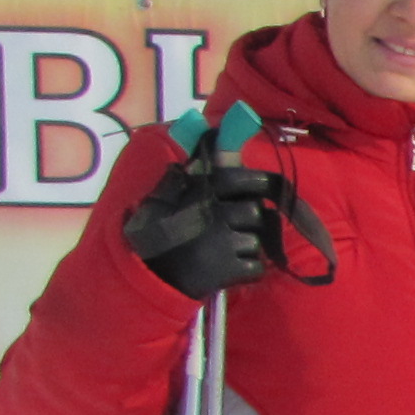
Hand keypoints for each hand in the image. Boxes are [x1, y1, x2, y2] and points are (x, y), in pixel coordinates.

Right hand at [123, 157, 284, 300]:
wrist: (150, 277)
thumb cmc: (160, 236)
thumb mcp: (166, 200)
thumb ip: (189, 174)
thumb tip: (213, 137)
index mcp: (198, 195)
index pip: (236, 178)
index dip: (256, 181)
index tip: (264, 186)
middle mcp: (213, 214)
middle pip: (254, 211)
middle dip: (248, 221)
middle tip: (232, 229)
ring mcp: (223, 242)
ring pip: (256, 240)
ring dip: (246, 248)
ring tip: (225, 252)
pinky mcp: (229, 268)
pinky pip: (256, 266)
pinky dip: (248, 271)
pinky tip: (228, 270)